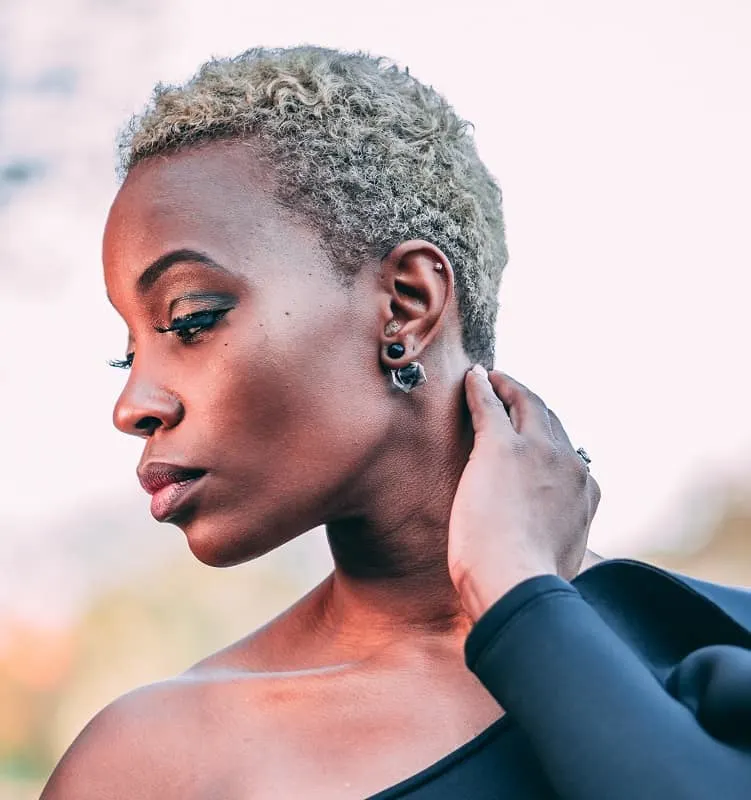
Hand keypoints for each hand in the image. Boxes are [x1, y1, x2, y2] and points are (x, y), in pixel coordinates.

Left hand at [448, 366, 600, 620]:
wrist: (518, 584)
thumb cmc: (530, 584)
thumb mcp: (563, 558)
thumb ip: (563, 540)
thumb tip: (557, 551)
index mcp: (586, 491)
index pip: (569, 453)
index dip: (550, 437)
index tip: (536, 432)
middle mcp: (568, 464)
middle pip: (550, 420)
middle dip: (530, 402)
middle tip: (511, 390)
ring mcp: (536, 452)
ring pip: (524, 404)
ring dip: (509, 388)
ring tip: (494, 379)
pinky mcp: (500, 447)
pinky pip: (490, 405)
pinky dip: (482, 387)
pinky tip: (474, 377)